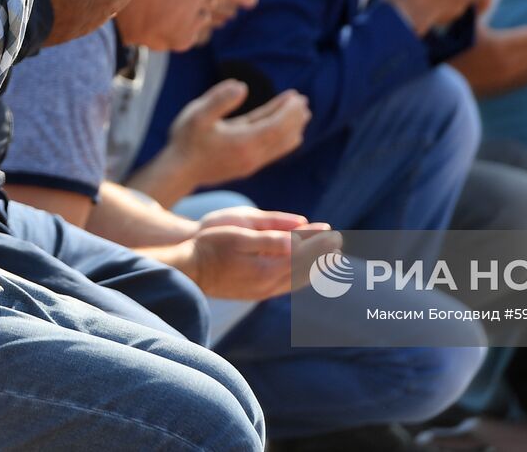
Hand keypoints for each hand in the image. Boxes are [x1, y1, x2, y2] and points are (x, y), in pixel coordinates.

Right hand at [167, 82, 309, 185]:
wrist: (179, 172)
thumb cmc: (186, 140)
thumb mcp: (197, 114)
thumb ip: (219, 99)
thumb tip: (242, 86)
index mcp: (243, 142)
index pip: (276, 126)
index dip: (288, 111)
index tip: (297, 96)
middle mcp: (252, 156)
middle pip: (283, 136)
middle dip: (294, 118)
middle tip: (303, 101)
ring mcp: (250, 163)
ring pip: (280, 146)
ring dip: (293, 129)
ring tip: (302, 114)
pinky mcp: (247, 167)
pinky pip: (273, 152)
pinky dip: (284, 140)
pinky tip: (288, 133)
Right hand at [186, 211, 339, 299]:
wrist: (187, 271)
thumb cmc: (210, 247)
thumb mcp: (239, 236)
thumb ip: (270, 240)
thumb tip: (297, 241)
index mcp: (266, 270)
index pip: (302, 257)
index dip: (319, 245)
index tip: (334, 234)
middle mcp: (267, 285)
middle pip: (303, 272)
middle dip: (322, 258)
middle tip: (339, 244)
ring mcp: (260, 291)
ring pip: (296, 282)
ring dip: (313, 269)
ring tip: (329, 260)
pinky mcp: (253, 292)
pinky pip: (285, 286)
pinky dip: (299, 277)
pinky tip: (301, 273)